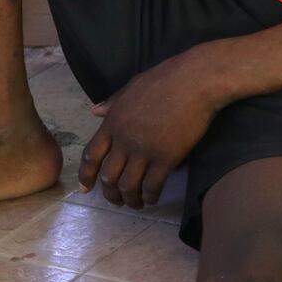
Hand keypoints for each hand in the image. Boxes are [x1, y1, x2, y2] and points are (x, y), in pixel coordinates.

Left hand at [79, 52, 220, 208]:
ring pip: (128, 185)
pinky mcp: (166, 157)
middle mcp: (124, 140)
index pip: (91, 156)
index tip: (86, 189)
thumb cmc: (166, 78)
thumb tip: (95, 111)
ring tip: (136, 203)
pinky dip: (150, 196)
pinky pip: (152, 185)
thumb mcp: (133, 86)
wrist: (196, 80)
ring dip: (130, 199)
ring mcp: (144, 150)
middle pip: (109, 176)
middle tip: (117, 200)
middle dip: (110, 194)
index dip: (86, 176)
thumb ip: (113, 102)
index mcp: (113, 122)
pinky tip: (153, 198)